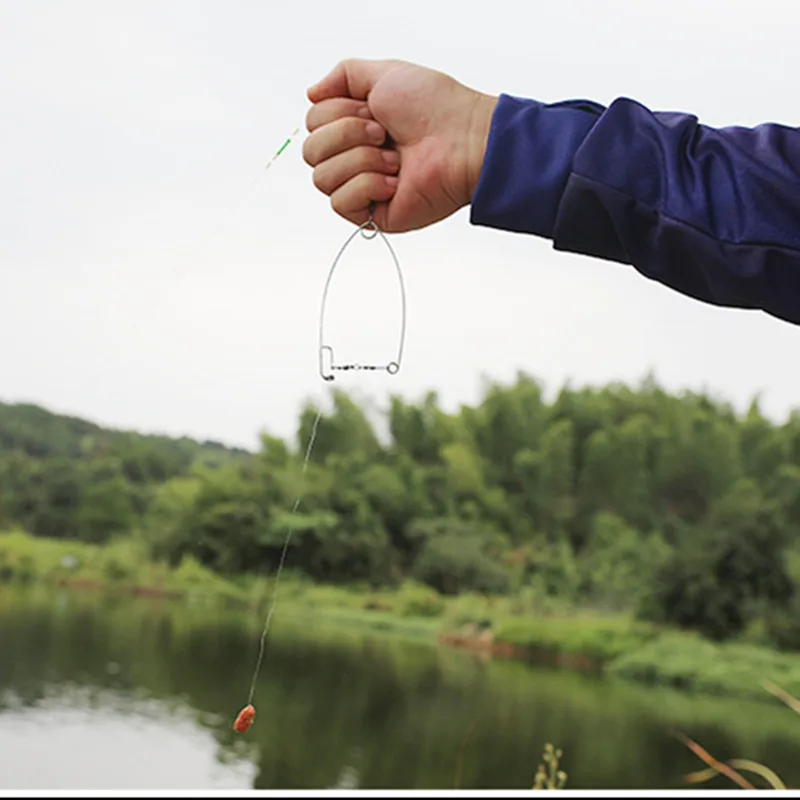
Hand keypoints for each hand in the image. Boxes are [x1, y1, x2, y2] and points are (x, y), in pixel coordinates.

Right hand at [303, 59, 497, 231]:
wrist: (463, 141)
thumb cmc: (435, 108)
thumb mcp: (383, 73)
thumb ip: (342, 75)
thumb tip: (310, 94)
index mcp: (355, 127)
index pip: (312, 123)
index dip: (338, 112)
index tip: (374, 109)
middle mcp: (355, 157)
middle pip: (310, 151)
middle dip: (347, 134)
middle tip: (383, 133)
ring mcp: (363, 188)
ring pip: (322, 178)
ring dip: (360, 160)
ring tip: (394, 159)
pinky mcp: (372, 215)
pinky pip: (340, 202)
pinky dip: (368, 185)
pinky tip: (395, 182)